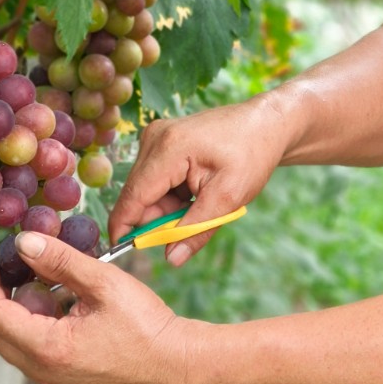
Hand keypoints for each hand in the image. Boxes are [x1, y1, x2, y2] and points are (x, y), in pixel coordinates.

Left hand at [0, 232, 204, 383]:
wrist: (179, 366)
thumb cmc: (147, 325)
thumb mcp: (103, 282)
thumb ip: (60, 260)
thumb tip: (24, 242)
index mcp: (48, 349)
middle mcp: (45, 374)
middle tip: (11, 269)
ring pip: (16, 347)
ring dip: (20, 314)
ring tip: (45, 284)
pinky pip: (37, 357)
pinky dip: (38, 330)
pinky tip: (65, 308)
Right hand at [111, 96, 291, 265]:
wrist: (264, 124)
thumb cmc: (251, 154)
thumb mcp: (229, 198)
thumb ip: (196, 230)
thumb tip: (171, 259)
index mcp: (169, 149)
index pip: (134, 194)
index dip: (124, 225)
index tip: (117, 251)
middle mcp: (155, 138)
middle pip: (139, 193)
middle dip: (158, 219)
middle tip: (191, 226)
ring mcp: (156, 137)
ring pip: (147, 189)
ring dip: (168, 207)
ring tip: (201, 201)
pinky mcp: (161, 141)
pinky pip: (155, 180)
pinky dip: (172, 195)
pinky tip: (196, 191)